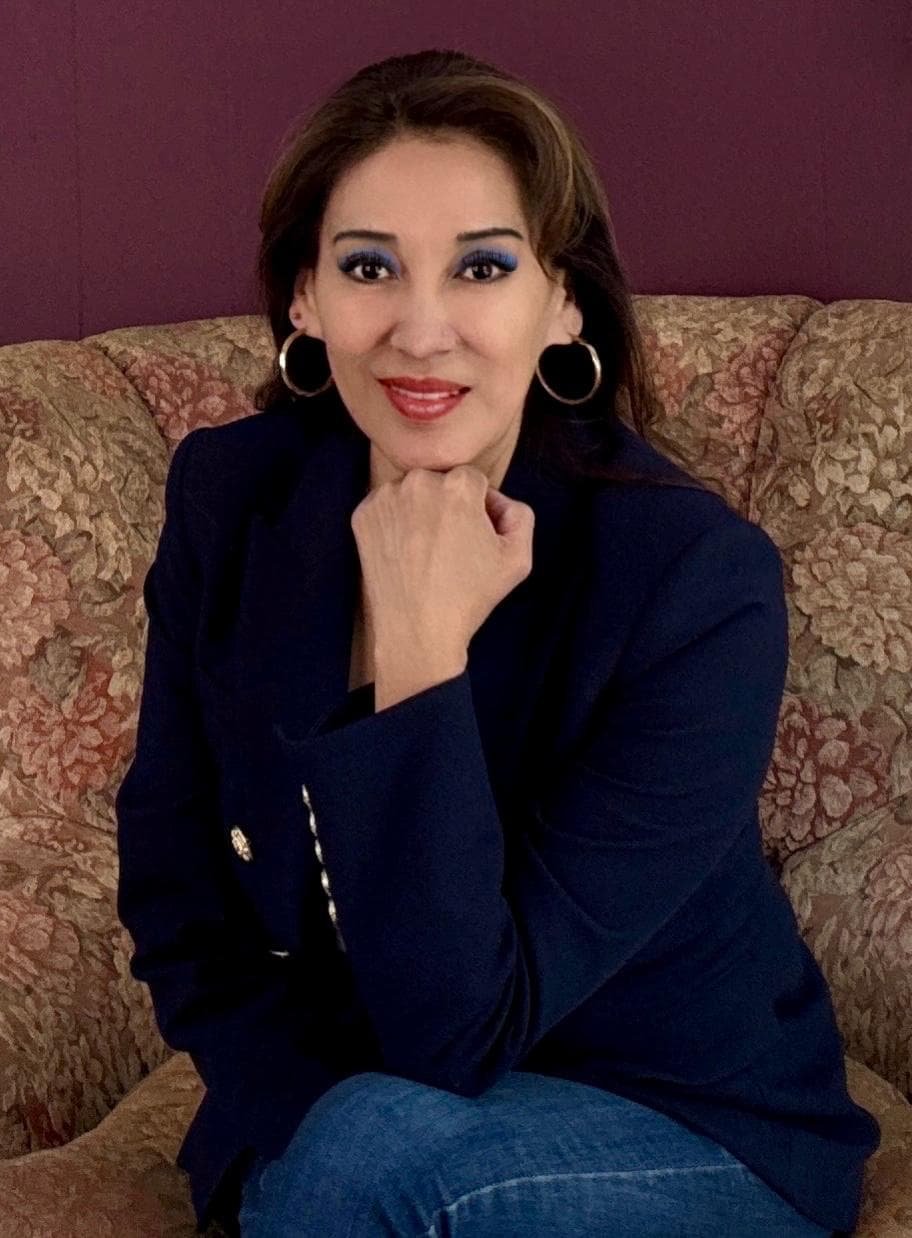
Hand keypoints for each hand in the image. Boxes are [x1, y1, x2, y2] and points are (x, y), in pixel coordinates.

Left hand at [350, 465, 534, 659]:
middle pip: (440, 482)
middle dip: (448, 506)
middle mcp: (418, 481)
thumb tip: (497, 501)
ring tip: (425, 552)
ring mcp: (385, 498)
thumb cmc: (469, 596)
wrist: (417, 630)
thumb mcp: (518, 558)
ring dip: (419, 512)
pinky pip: (386, 508)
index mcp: (458, 484)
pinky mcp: (362, 516)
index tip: (474, 537)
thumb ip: (519, 515)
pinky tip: (405, 554)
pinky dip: (395, 524)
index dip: (478, 507)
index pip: (473, 480)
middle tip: (450, 547)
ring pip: (411, 493)